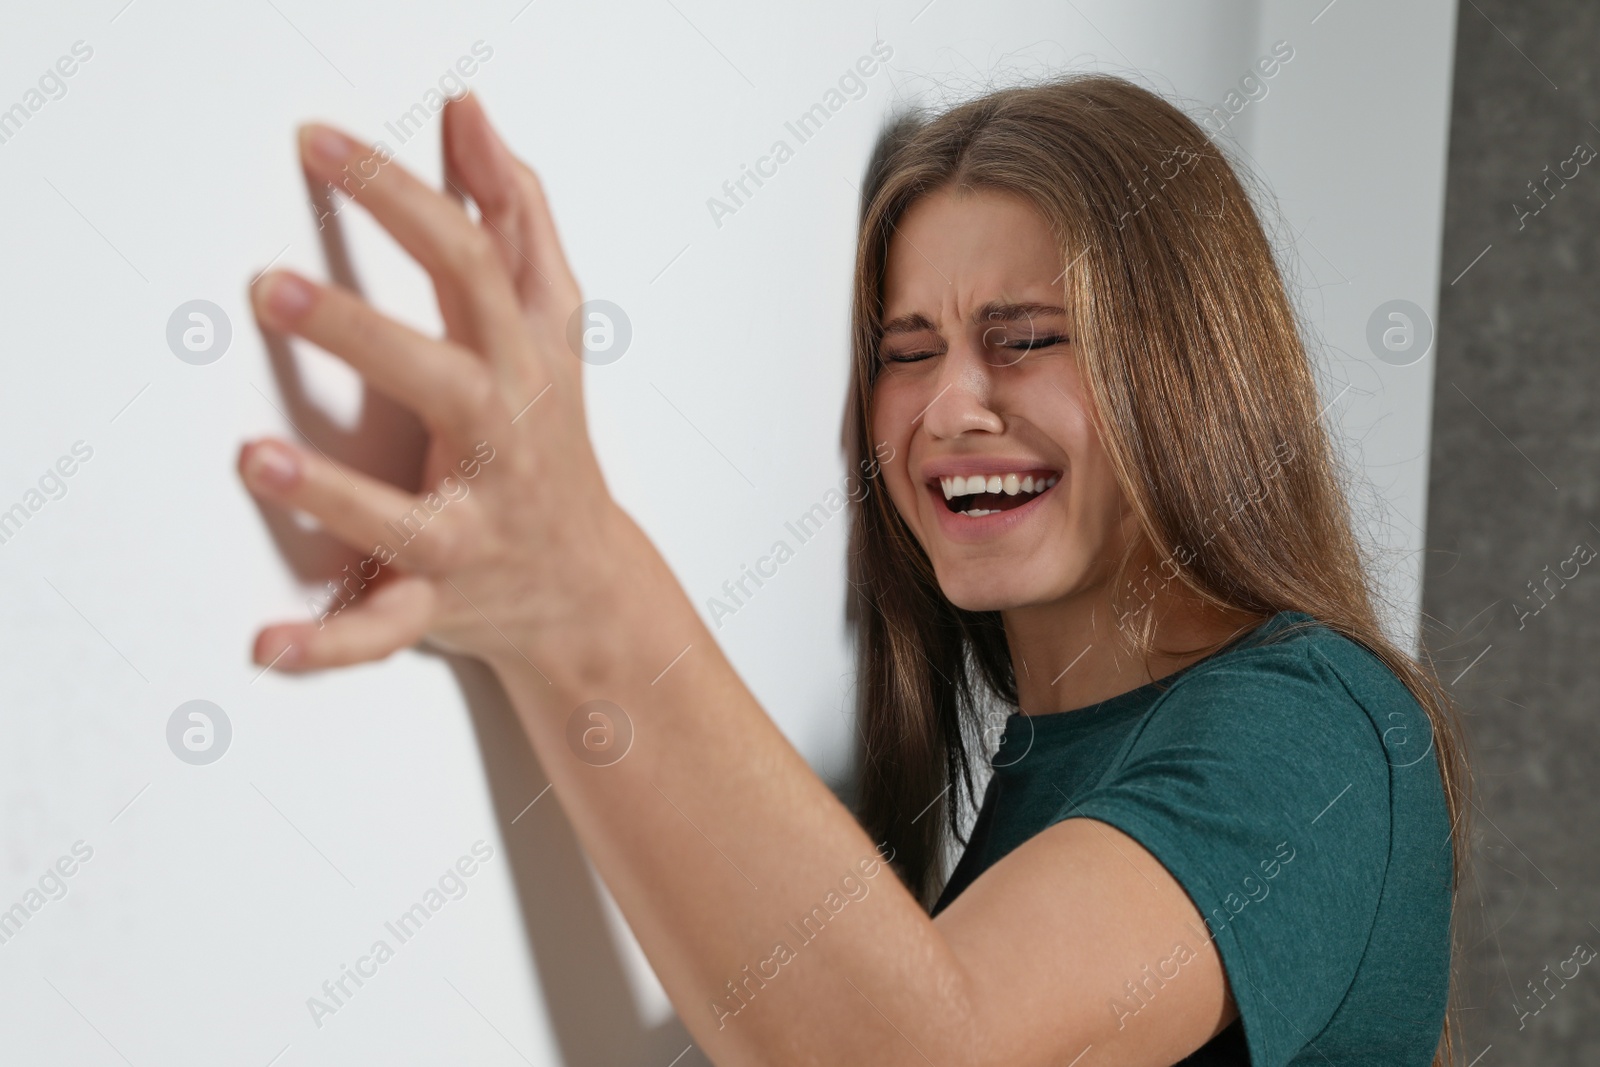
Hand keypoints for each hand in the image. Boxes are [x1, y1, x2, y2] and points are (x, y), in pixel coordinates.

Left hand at [239, 94, 626, 677]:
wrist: (586, 586)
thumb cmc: (554, 439)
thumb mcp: (551, 323)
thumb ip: (514, 216)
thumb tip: (471, 118)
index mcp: (521, 367)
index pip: (471, 265)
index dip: (401, 198)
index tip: (323, 146)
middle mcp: (503, 446)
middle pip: (447, 384)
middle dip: (365, 338)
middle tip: (272, 288)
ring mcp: (474, 530)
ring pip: (413, 519)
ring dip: (338, 496)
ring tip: (258, 459)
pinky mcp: (441, 601)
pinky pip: (387, 630)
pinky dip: (331, 645)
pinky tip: (267, 646)